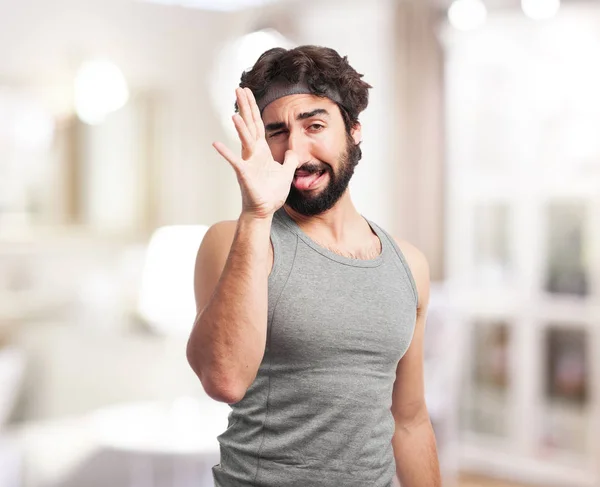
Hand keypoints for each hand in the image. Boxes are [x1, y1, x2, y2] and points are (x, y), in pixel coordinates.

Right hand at [213, 87, 300, 219]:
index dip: (253, 108)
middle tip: (238, 88)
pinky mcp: (245, 174)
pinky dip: (225, 153)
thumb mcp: (286, 173)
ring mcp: (247, 163)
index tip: (247, 92)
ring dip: (240, 127)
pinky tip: (216, 144)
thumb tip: (294, 150)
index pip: (257, 125)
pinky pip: (234, 162)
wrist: (265, 210)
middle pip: (249, 125)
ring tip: (235, 112)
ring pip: (244, 140)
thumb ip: (290, 160)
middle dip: (245, 107)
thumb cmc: (272, 193)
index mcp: (262, 151)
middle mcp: (253, 153)